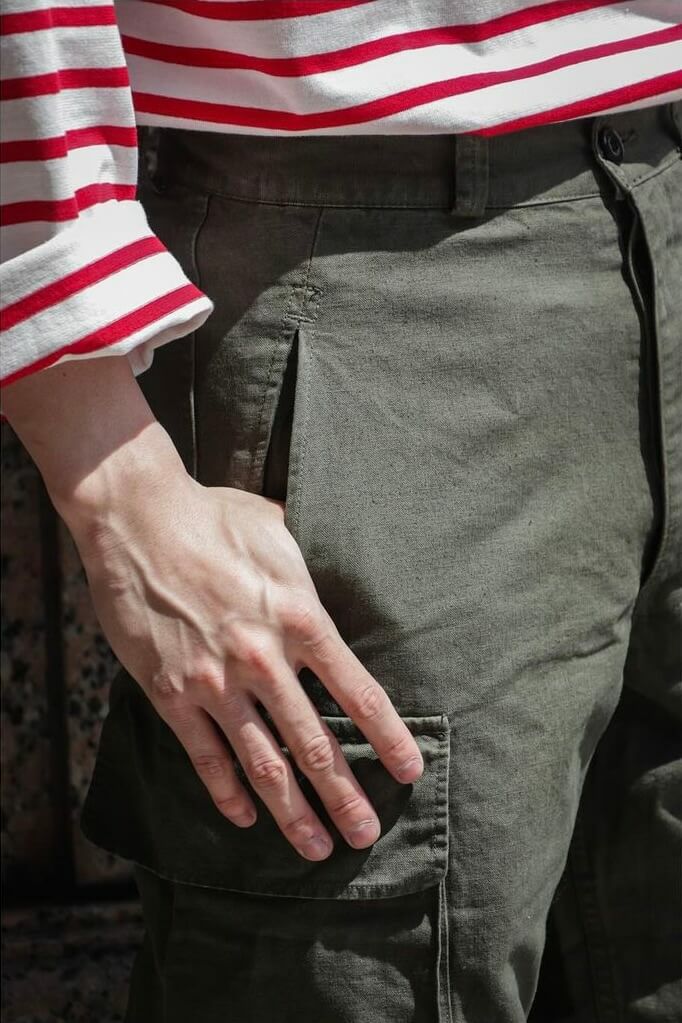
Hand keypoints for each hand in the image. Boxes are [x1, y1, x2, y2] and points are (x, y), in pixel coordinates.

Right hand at [76, 472, 423, 861]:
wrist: (136, 519)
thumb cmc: (212, 517)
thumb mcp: (279, 529)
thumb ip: (311, 567)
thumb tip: (338, 570)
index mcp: (299, 617)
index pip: (359, 691)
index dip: (388, 738)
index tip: (410, 770)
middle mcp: (264, 658)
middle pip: (314, 744)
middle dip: (345, 797)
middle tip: (367, 836)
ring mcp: (215, 680)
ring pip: (263, 763)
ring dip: (292, 813)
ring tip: (316, 849)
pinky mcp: (170, 692)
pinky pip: (204, 755)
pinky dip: (226, 792)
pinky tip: (245, 818)